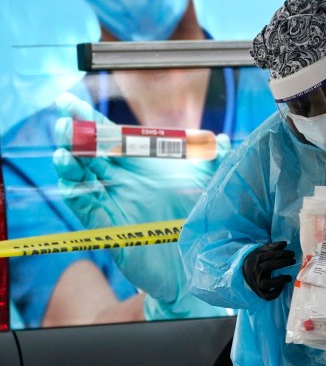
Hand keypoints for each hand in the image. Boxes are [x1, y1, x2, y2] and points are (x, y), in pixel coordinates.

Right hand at [52, 93, 231, 308]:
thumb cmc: (201, 220)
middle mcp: (124, 180)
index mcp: (144, 165)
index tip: (70, 103)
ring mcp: (113, 201)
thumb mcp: (211, 184)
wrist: (197, 262)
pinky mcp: (107, 224)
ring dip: (70, 158)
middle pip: (91, 151)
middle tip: (64, 120)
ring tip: (65, 143)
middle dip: (75, 134)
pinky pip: (84, 203)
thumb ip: (215, 159)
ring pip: (82, 175)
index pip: (113, 136)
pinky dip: (73, 187)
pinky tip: (68, 169)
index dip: (91, 118)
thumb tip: (221, 137)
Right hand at [242, 241, 295, 300]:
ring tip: (289, 277)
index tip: (292, 254)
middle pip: (268, 266)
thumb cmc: (256, 260)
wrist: (242, 271)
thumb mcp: (261, 251)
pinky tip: (282, 286)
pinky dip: (275, 293)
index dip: (282, 254)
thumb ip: (273, 247)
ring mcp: (257, 283)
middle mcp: (256, 271)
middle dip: (282, 263)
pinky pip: (267, 296)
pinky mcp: (259, 292)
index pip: (270, 256)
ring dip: (279, 280)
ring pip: (266, 284)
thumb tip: (285, 243)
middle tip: (293, 261)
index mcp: (256, 260)